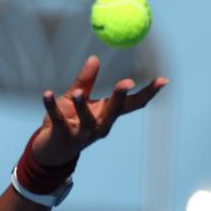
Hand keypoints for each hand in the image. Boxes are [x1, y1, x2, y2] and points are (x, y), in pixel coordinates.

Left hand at [32, 54, 168, 165]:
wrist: (50, 152)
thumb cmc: (67, 122)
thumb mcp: (76, 98)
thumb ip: (85, 81)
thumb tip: (94, 58)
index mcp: (107, 115)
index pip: (132, 104)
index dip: (148, 93)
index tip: (164, 80)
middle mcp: (100, 126)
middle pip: (114, 112)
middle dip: (121, 98)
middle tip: (127, 82)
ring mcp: (82, 134)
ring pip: (87, 121)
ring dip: (83, 107)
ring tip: (79, 93)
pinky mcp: (62, 136)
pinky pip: (57, 119)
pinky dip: (51, 106)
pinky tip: (46, 94)